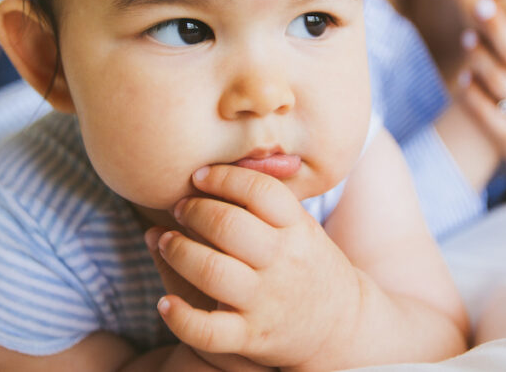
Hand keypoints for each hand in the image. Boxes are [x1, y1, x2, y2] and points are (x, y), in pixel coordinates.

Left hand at [150, 164, 360, 368]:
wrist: (341, 326)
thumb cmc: (308, 264)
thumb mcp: (301, 226)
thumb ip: (267, 199)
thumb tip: (216, 168)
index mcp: (297, 229)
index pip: (260, 191)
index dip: (223, 177)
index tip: (199, 176)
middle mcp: (282, 262)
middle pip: (228, 225)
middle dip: (193, 211)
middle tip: (180, 208)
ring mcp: (266, 301)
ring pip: (211, 271)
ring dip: (178, 251)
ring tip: (166, 241)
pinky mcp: (251, 337)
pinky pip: (209, 332)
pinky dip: (181, 318)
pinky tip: (164, 303)